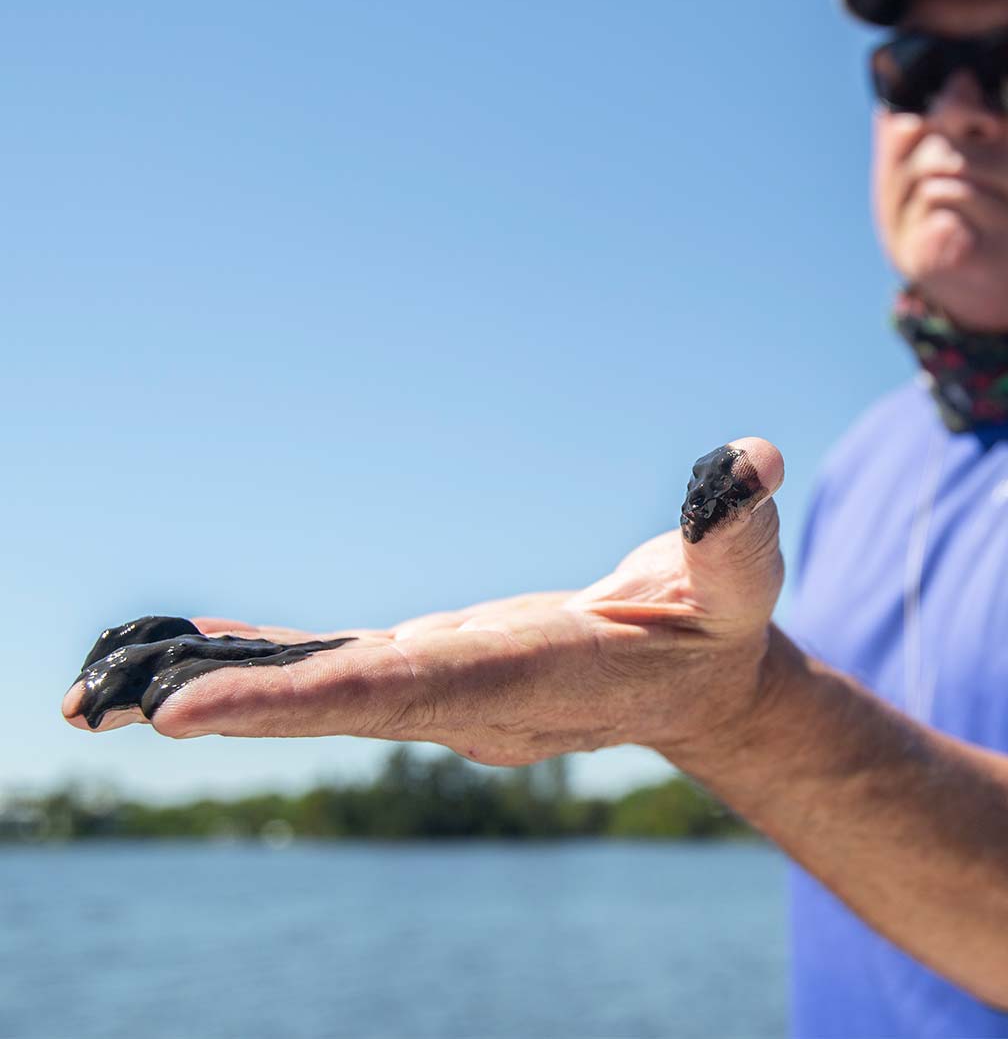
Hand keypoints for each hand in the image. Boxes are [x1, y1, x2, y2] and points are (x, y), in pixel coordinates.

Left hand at [60, 438, 785, 765]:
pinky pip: (330, 669)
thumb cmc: (722, 625)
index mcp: (531, 676)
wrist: (699, 685)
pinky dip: (260, 664)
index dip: (300, 699)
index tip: (193, 713)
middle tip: (91, 711)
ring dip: (212, 694)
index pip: (402, 689)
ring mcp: (445, 691)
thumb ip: (737, 527)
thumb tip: (747, 463)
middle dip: (221, 707)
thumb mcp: (742, 578)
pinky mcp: (434, 668)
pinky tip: (187, 650)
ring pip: (315, 694)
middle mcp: (470, 698)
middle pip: (332, 704)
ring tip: (92, 696)